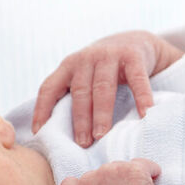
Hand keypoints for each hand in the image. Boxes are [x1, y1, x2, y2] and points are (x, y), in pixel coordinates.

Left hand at [32, 31, 183, 146]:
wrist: (134, 41)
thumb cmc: (101, 69)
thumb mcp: (81, 75)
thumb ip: (69, 95)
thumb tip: (52, 132)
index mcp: (68, 66)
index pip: (49, 88)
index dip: (42, 109)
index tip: (40, 132)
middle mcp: (85, 59)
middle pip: (80, 92)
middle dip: (80, 120)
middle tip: (82, 143)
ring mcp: (109, 55)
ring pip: (103, 88)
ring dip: (101, 114)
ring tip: (101, 135)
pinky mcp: (133, 56)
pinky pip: (137, 79)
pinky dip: (141, 97)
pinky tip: (145, 114)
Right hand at [58, 158, 161, 184]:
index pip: (73, 182)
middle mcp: (88, 178)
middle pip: (99, 174)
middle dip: (110, 184)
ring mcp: (110, 171)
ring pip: (121, 169)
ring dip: (129, 180)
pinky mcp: (132, 170)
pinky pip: (145, 166)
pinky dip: (150, 172)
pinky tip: (154, 182)